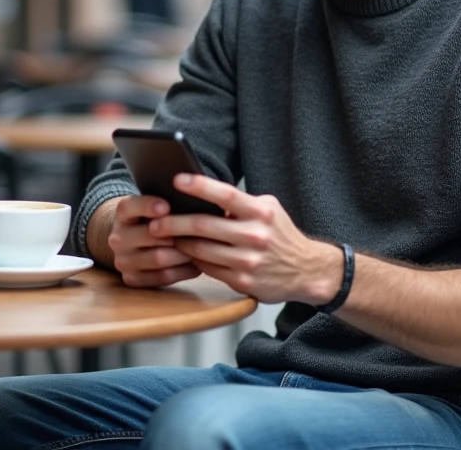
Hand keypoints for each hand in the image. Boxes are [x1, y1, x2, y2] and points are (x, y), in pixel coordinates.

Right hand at [107, 195, 200, 287]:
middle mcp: (117, 237)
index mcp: (122, 213)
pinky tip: (197, 263)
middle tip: (201, 230)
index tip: (167, 206)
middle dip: (177, 232)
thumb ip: (169, 200)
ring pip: (159, 258)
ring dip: (184, 252)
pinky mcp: (132, 279)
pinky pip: (162, 277)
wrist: (135, 242)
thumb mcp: (156, 204)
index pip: (130, 206)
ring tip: (203, 246)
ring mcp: (122, 260)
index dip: (147, 206)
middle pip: (149, 235)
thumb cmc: (156, 218)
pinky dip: (183, 270)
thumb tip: (195, 197)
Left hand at [147, 174, 340, 304]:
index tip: (176, 179)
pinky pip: (208, 269)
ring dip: (179, 243)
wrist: (307, 270)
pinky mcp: (243, 282)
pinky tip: (184, 254)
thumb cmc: (280, 234)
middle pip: (203, 226)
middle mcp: (255, 235)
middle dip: (173, 222)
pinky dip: (193, 260)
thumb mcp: (268, 210)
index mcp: (260, 212)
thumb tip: (202, 194)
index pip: (225, 195)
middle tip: (154, 221)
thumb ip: (240, 203)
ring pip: (201, 250)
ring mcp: (249, 261)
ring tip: (164, 238)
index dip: (199, 186)